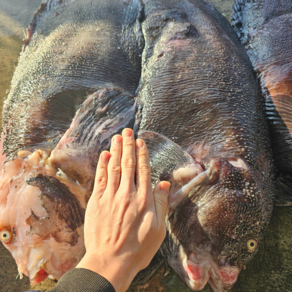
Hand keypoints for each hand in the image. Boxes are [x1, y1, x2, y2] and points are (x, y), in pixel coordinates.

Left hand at [76, 128, 169, 291]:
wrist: (110, 261)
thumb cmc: (137, 248)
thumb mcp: (158, 229)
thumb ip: (161, 204)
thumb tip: (163, 185)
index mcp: (144, 199)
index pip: (143, 170)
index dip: (142, 153)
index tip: (140, 141)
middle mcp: (127, 194)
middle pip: (128, 164)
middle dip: (128, 145)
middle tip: (128, 130)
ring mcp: (110, 197)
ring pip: (114, 167)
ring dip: (115, 150)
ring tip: (117, 136)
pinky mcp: (97, 202)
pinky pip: (100, 179)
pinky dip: (102, 165)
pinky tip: (104, 154)